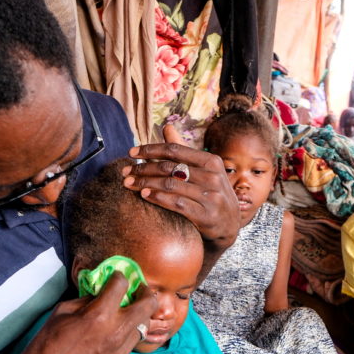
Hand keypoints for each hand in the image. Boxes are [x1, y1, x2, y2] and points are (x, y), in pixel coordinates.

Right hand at [2, 273, 156, 353]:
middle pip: (148, 305)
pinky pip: (129, 346)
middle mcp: (116, 332)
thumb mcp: (63, 310)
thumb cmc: (47, 341)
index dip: (119, 277)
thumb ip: (87, 300)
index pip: (121, 285)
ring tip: (126, 315)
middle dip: (146, 293)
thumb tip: (101, 293)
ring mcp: (121, 351)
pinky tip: (111, 338)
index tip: (116, 277)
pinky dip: (124, 338)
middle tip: (139, 291)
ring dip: (136, 317)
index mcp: (99, 315)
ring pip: (142, 327)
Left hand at [122, 141, 238, 250]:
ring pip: (170, 185)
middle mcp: (213, 177)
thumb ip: (183, 151)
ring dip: (145, 183)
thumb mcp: (203, 171)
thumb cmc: (211, 194)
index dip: (150, 150)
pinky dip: (157, 197)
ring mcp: (211, 197)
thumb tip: (166, 126)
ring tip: (128, 183)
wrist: (228, 227)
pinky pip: (176, 203)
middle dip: (143, 168)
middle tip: (124, 171)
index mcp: (211, 161)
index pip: (175, 150)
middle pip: (169, 168)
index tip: (131, 153)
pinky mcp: (206, 215)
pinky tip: (143, 194)